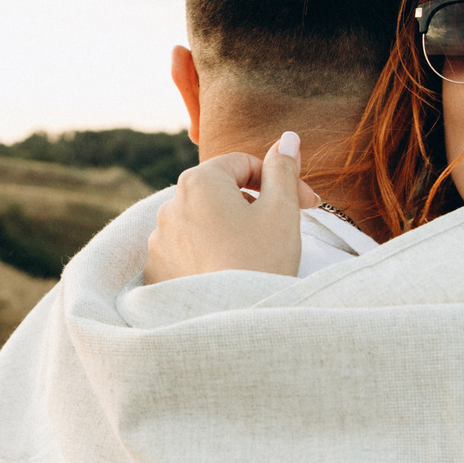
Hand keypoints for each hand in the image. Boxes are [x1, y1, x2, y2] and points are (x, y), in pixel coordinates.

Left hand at [144, 132, 326, 282]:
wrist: (232, 325)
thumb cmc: (260, 263)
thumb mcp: (282, 211)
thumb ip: (283, 169)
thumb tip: (288, 138)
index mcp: (199, 181)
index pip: (244, 164)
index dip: (280, 180)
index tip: (308, 205)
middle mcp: (170, 204)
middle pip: (221, 191)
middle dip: (255, 203)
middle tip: (285, 228)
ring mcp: (159, 239)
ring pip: (203, 220)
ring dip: (231, 228)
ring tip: (256, 254)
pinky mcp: (155, 269)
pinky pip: (186, 249)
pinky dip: (208, 253)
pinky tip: (230, 271)